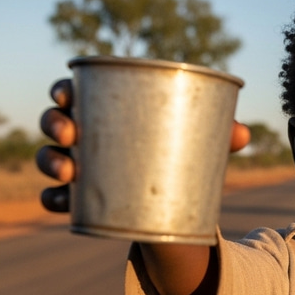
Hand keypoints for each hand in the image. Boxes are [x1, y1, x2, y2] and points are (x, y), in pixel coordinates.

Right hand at [36, 79, 252, 212]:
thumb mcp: (197, 142)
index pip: (75, 92)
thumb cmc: (178, 150)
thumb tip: (244, 134)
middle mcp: (87, 136)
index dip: (63, 91)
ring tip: (69, 172)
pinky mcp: (82, 198)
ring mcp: (80, 166)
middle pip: (56, 122)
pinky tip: (61, 203)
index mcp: (106, 110)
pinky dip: (54, 199)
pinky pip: (58, 198)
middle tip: (71, 135)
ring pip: (51, 159)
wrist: (171, 194)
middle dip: (55, 124)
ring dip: (51, 162)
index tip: (67, 95)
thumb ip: (218, 134)